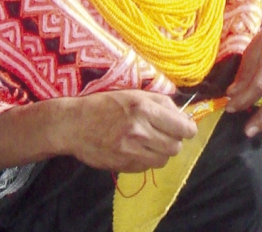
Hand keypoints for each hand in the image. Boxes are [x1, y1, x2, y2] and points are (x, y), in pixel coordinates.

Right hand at [65, 90, 196, 172]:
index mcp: (144, 108)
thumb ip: (160, 102)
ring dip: (161, 152)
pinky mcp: (124, 165)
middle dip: (174, 140)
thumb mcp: (133, 94)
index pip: (183, 128)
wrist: (74, 124)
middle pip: (176, 146)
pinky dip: (147, 160)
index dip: (187, 129)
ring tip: (150, 142)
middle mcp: (141, 131)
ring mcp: (132, 151)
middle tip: (164, 133)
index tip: (184, 127)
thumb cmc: (104, 104)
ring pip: (164, 159)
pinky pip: (148, 167)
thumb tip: (182, 115)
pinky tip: (137, 149)